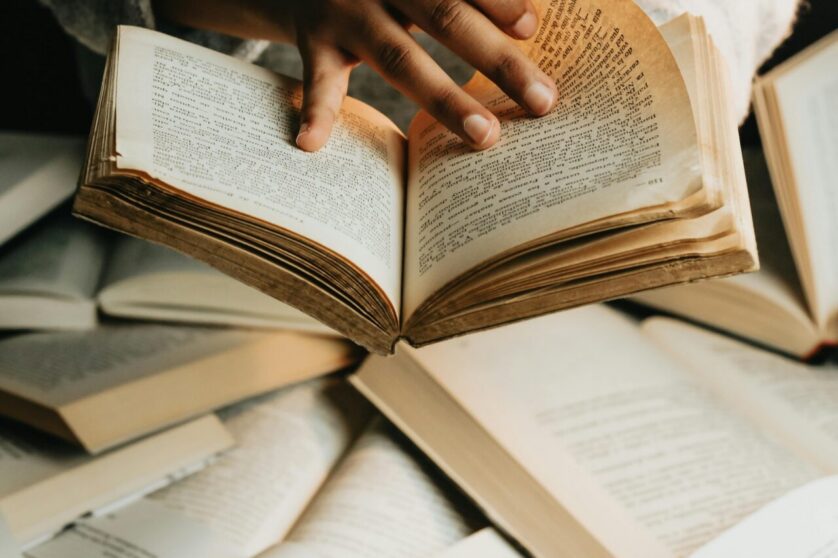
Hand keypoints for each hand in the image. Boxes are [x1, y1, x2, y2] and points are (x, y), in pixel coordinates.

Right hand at [154, 0, 557, 151]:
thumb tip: (530, 25)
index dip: (499, 1)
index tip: (535, 26)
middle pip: (447, 17)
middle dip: (498, 60)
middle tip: (544, 101)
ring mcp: (347, 12)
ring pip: (400, 56)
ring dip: (445, 99)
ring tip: (485, 137)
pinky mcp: (315, 41)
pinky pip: (318, 79)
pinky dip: (316, 111)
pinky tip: (311, 143)